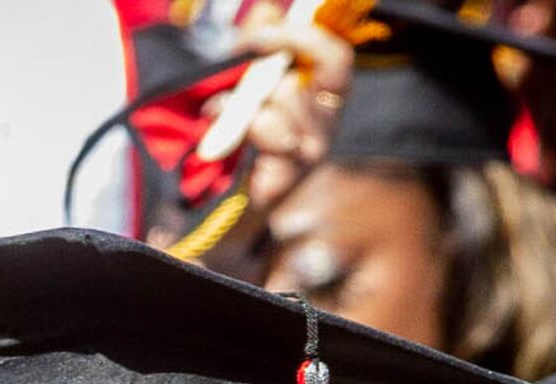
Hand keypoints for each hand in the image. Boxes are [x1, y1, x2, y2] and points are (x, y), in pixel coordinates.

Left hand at [228, 9, 355, 217]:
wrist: (217, 192)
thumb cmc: (239, 126)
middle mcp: (325, 126)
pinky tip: (218, 138)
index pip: (337, 58)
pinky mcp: (283, 183)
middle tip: (232, 81)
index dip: (304, 38)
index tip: (262, 34)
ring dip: (239, 109)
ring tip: (218, 112)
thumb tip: (268, 8)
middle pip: (298, 88)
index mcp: (324, 94)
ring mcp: (306, 158)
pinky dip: (235, 132)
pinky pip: (260, 145)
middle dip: (258, 80)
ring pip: (276, 117)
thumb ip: (256, 39)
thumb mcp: (245, 72)